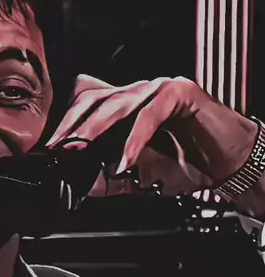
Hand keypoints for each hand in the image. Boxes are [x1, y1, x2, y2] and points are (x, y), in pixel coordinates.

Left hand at [47, 75, 257, 196]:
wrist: (226, 165)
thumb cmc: (184, 165)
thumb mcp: (136, 178)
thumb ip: (108, 179)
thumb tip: (80, 187)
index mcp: (124, 109)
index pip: (86, 105)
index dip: (66, 124)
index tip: (50, 148)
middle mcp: (138, 94)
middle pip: (94, 99)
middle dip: (71, 124)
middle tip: (56, 147)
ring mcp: (157, 89)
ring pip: (118, 103)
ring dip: (94, 128)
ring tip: (76, 149)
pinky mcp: (180, 92)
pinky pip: (149, 114)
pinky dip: (134, 140)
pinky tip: (124, 161)